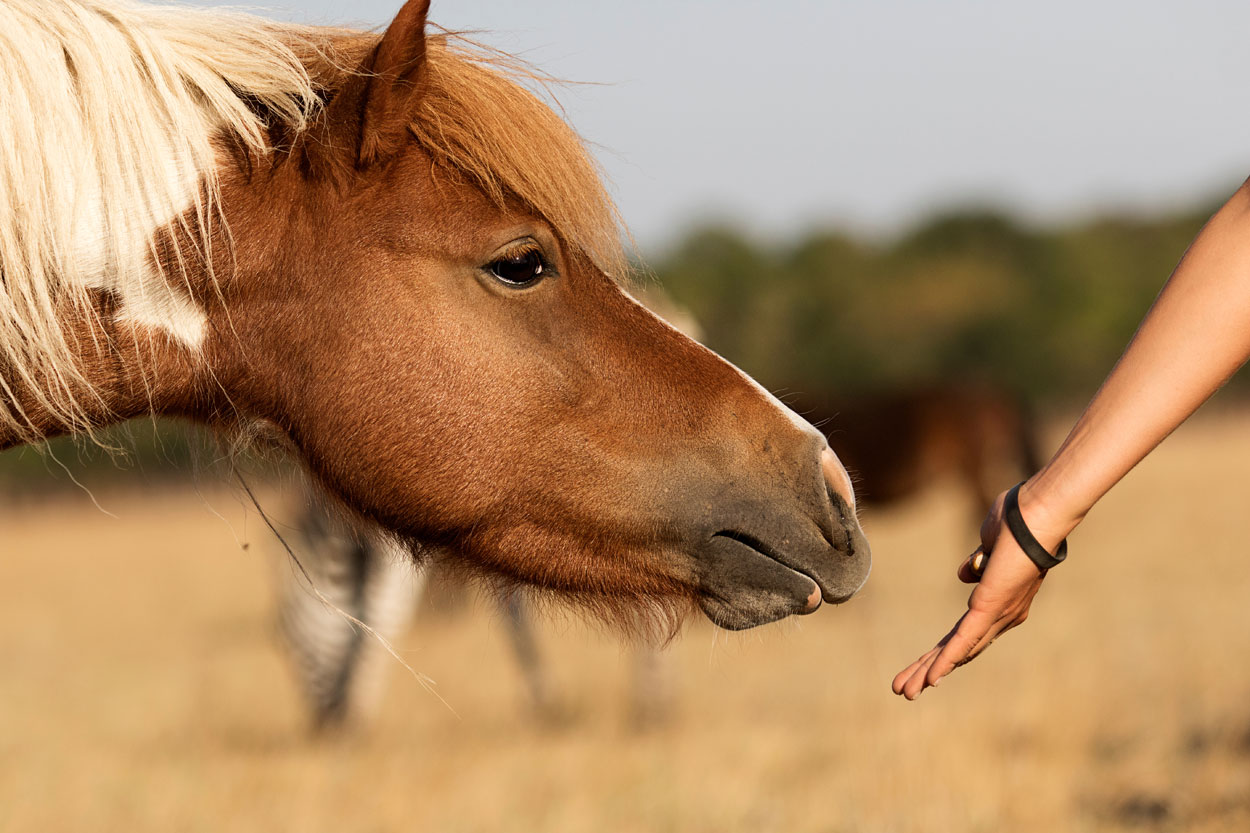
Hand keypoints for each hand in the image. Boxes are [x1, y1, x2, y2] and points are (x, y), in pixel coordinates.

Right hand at [891, 488, 1055, 699]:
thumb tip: (968, 574)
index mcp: (1002, 603)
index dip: (944, 652)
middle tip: (905, 691)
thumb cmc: (1018, 521)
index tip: (925, 668)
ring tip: (906, 692)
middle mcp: (1002, 617)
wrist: (1038, 512)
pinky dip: (947, 660)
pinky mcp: (990, 608)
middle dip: (929, 670)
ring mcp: (997, 615)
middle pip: (958, 650)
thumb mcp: (990, 546)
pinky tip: (932, 679)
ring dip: (929, 672)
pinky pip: (964, 639)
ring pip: (957, 650)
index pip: (966, 634)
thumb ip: (978, 563)